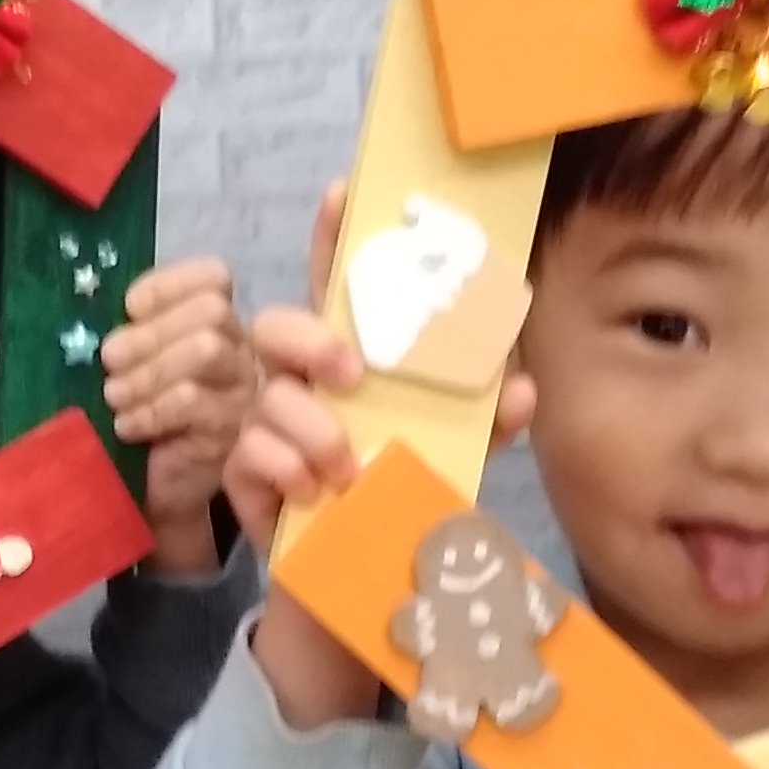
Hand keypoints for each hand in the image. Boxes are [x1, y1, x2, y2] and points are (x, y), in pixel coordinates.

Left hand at [102, 257, 254, 573]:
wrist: (155, 490)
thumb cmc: (141, 418)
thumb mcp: (134, 364)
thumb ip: (132, 331)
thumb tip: (106, 312)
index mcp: (218, 324)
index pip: (213, 278)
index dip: (168, 285)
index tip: (129, 308)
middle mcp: (241, 351)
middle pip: (211, 311)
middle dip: (151, 332)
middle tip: (109, 361)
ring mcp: (244, 391)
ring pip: (205, 351)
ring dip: (148, 372)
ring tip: (115, 397)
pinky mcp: (234, 431)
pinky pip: (193, 401)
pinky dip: (149, 410)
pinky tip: (128, 426)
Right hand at [227, 182, 538, 553]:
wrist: (363, 575)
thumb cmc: (402, 493)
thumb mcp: (456, 454)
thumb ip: (490, 420)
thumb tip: (522, 390)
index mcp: (349, 360)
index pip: (336, 286)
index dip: (334, 236)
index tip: (343, 192)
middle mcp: (302, 383)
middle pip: (277, 325)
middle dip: (311, 340)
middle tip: (350, 372)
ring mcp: (267, 425)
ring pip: (270, 398)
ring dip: (313, 430)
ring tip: (348, 468)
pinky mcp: (246, 474)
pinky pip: (251, 454)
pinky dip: (286, 470)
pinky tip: (314, 491)